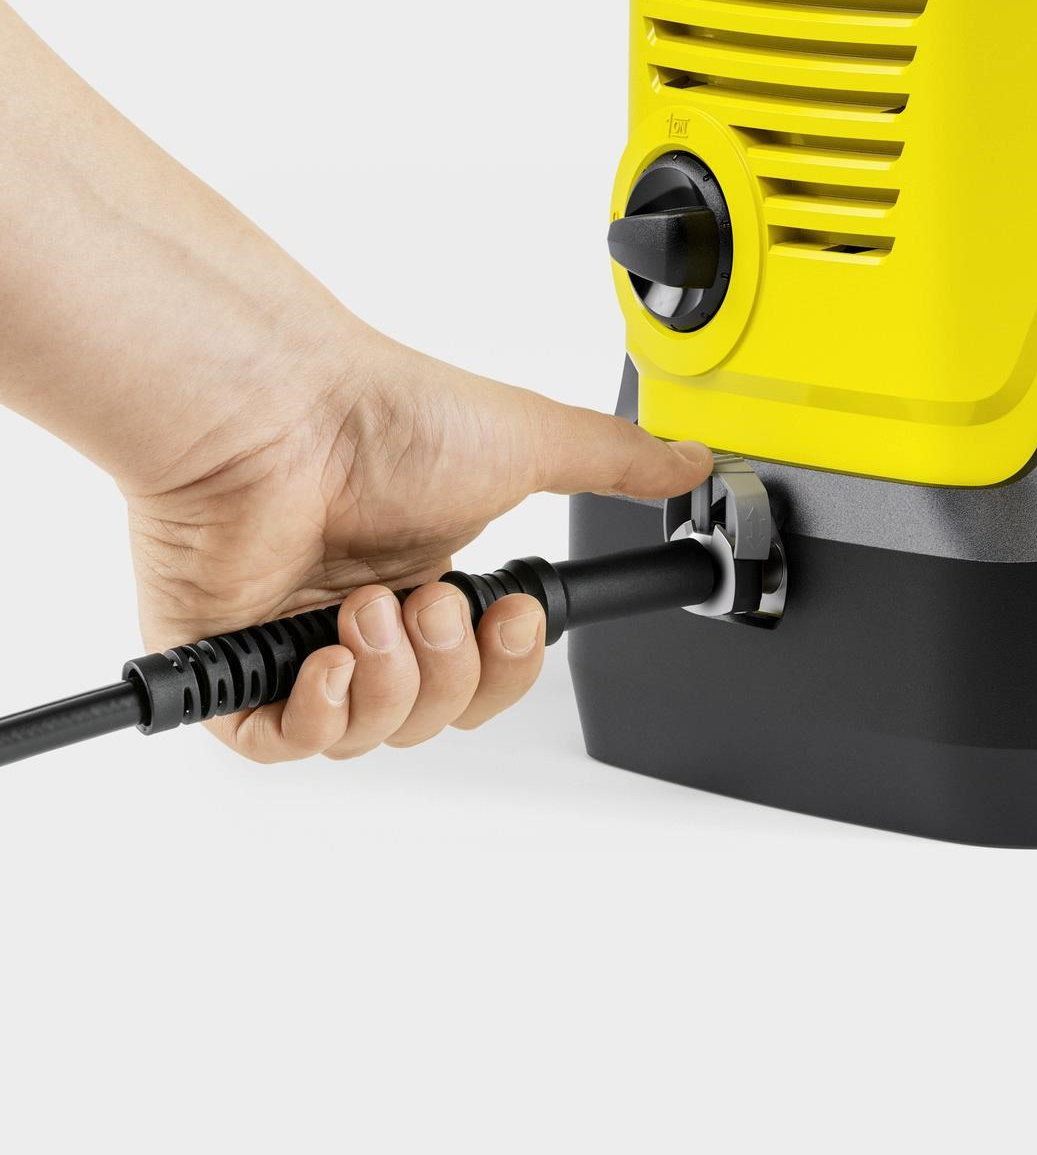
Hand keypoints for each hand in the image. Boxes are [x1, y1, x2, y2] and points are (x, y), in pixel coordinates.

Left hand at [124, 330, 710, 762]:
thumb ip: (619, 463)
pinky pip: (283, 742)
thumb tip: (691, 461)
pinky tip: (330, 659)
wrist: (280, 413)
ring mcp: (293, 642)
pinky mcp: (228, 666)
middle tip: (434, 601)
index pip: (486, 674)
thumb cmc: (384, 417)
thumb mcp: (532, 441)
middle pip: (437, 713)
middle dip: (451, 668)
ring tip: (367, 607)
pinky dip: (319, 714)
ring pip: (369, 732)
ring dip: (390, 677)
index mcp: (430, 575)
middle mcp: (365, 616)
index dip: (510, 665)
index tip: (509, 614)